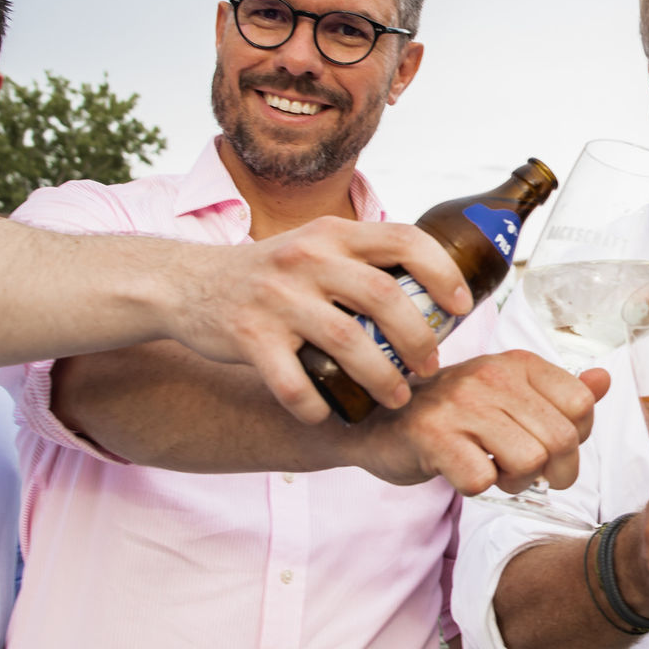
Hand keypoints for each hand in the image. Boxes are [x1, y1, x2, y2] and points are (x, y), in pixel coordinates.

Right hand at [163, 217, 471, 422]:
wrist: (187, 284)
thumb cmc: (270, 274)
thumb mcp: (315, 247)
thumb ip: (361, 261)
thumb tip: (432, 291)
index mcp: (332, 234)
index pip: (403, 238)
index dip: (442, 271)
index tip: (462, 305)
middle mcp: (307, 258)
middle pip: (383, 296)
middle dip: (417, 337)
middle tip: (430, 366)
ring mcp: (276, 297)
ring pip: (346, 341)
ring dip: (380, 377)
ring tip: (395, 398)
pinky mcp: (247, 336)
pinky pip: (293, 381)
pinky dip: (316, 405)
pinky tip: (329, 414)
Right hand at [355, 351, 606, 494]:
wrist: (378, 422)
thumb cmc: (453, 414)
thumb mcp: (509, 395)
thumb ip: (559, 392)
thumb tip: (605, 379)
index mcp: (517, 363)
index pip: (581, 404)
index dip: (575, 438)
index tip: (549, 446)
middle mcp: (491, 376)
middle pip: (561, 440)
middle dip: (552, 472)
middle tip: (522, 472)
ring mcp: (460, 404)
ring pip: (529, 462)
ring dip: (515, 482)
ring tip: (493, 470)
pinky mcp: (432, 437)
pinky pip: (482, 479)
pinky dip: (478, 488)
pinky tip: (463, 471)